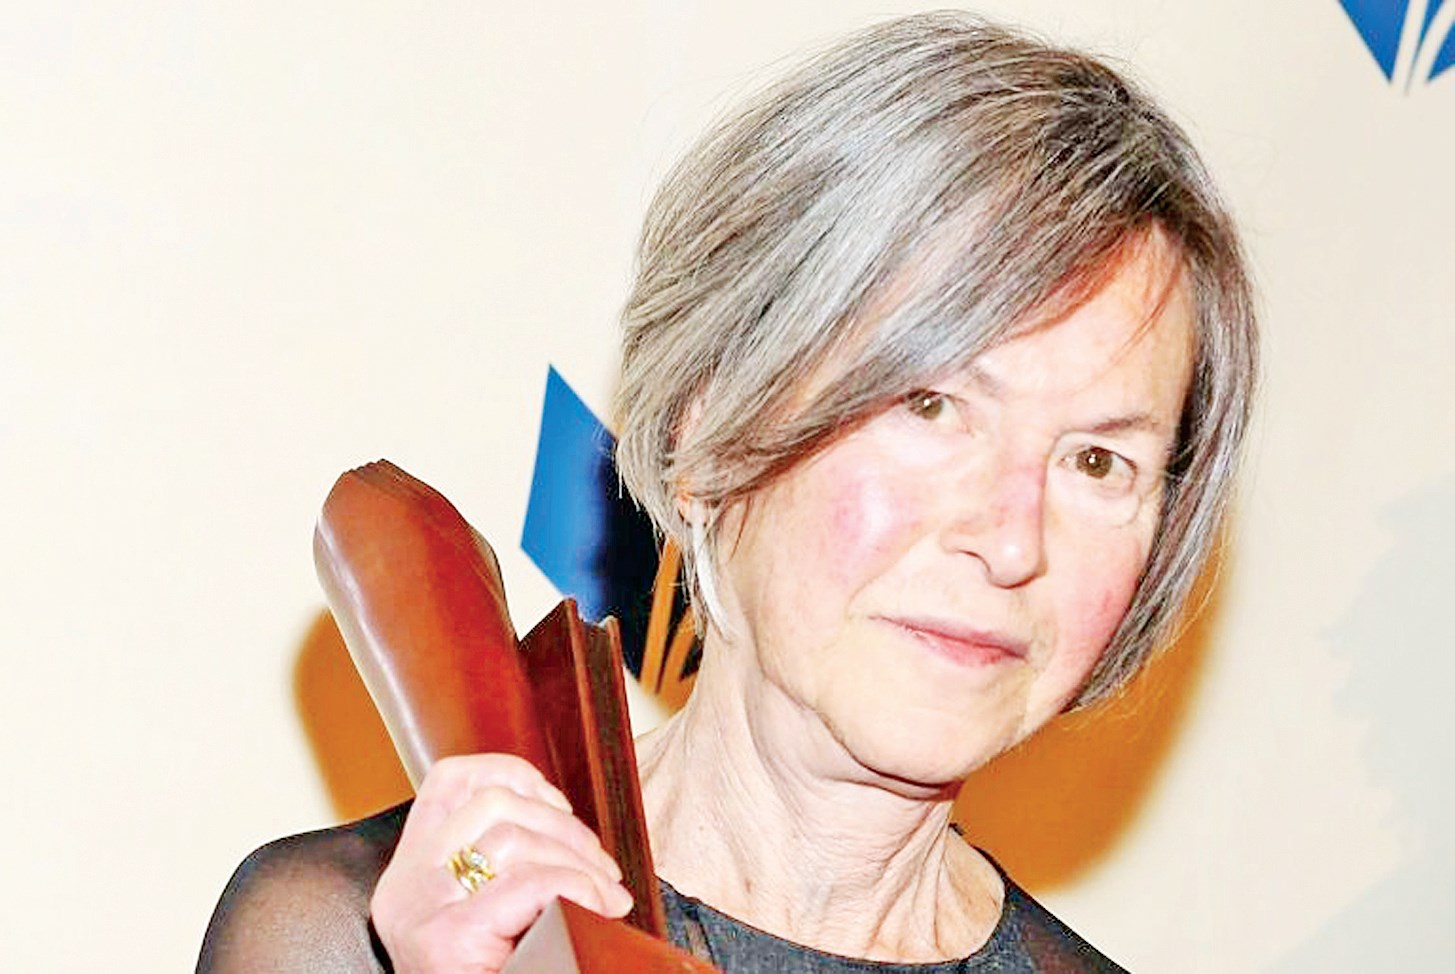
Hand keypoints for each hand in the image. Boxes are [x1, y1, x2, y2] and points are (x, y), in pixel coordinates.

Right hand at [371, 754, 633, 972]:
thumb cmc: (499, 971)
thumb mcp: (492, 916)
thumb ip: (507, 866)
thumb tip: (565, 820)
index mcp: (409, 875)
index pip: (450, 781)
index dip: (516, 775)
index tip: (560, 810)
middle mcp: (403, 888)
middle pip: (493, 804)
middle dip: (565, 826)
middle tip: (603, 869)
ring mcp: (420, 913)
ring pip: (514, 836)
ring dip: (578, 859)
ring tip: (607, 895)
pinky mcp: (447, 941)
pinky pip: (528, 883)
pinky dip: (577, 887)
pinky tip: (600, 910)